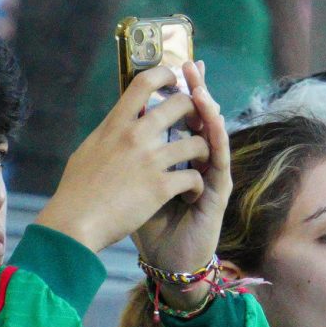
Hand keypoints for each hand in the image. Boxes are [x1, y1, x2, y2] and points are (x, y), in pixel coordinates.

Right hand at [34, 64, 210, 253]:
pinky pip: (194, 177)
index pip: (144, 82)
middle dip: (195, 113)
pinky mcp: (161, 187)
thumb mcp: (88, 150)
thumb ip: (107, 134)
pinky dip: (196, 186)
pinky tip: (190, 193)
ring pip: (197, 142)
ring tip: (199, 164)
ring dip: (203, 152)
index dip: (165, 75)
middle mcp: (135, 135)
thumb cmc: (75, 190)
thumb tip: (116, 126)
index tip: (175, 82)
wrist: (75, 222)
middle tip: (196, 126)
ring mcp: (150, 160)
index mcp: (115, 124)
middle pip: (181, 104)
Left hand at [131, 62, 231, 309]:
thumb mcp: (130, 185)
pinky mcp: (215, 193)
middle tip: (191, 65)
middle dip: (194, 90)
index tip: (173, 64)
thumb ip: (126, 160)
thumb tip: (107, 132)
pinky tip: (213, 122)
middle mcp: (192, 160)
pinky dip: (215, 140)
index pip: (176, 116)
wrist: (163, 262)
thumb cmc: (144, 225)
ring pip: (211, 135)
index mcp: (170, 156)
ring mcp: (207, 174)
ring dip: (208, 109)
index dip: (176, 90)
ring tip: (202, 86)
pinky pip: (218, 161)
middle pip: (197, 118)